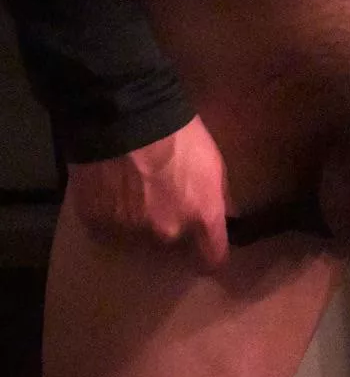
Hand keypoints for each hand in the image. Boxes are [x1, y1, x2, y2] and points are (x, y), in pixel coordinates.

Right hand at [67, 115, 230, 269]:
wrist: (124, 115)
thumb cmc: (176, 133)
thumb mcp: (212, 161)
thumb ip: (219, 196)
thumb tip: (226, 215)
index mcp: (200, 218)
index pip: (212, 260)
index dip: (209, 255)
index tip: (204, 247)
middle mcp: (167, 234)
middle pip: (172, 249)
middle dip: (171, 231)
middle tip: (161, 203)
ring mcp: (130, 233)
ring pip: (138, 241)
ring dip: (138, 226)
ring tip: (132, 195)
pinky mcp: (97, 225)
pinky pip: (108, 231)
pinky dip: (110, 218)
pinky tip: (110, 193)